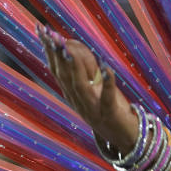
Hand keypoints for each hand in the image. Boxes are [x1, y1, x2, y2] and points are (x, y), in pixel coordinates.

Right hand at [38, 26, 139, 154]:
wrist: (126, 138)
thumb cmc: (111, 108)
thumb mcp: (96, 87)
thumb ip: (86, 68)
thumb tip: (72, 45)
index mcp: (73, 94)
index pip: (58, 70)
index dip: (51, 52)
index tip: (44, 32)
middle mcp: (79, 101)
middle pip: (65, 77)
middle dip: (58, 56)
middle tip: (53, 36)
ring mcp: (93, 109)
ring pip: (80, 86)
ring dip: (75, 68)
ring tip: (70, 50)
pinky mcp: (110, 115)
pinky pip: (107, 98)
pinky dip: (107, 82)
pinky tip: (107, 67)